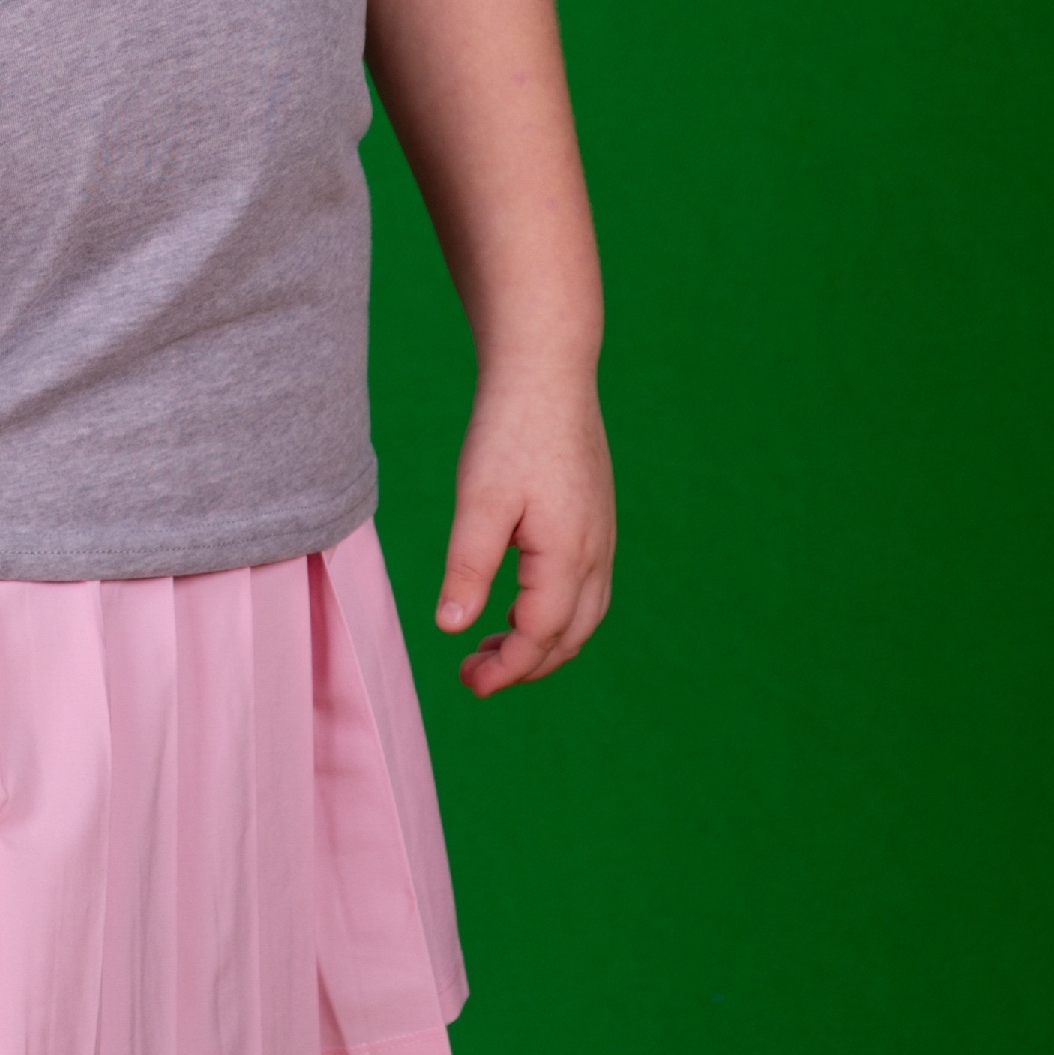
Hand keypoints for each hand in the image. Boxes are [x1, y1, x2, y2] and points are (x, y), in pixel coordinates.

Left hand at [435, 368, 614, 693]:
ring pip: (582, 615)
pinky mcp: (595, 519)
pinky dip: (554, 613)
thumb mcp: (480, 502)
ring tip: (492, 647)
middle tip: (472, 674)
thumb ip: (469, 569)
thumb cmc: (510, 432)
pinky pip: (585, 588)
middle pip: (569, 636)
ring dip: (542, 642)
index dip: (506, 669)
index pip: (540, 636)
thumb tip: (452, 628)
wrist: (547, 372)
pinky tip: (517, 604)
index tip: (468, 682)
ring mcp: (602, 536)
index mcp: (568, 554)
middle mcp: (595, 552)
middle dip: (525, 665)